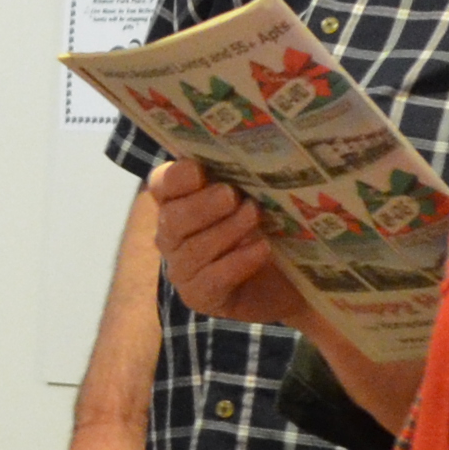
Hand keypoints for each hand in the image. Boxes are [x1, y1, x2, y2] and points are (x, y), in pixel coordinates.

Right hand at [151, 163, 308, 330]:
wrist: (286, 278)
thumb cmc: (264, 227)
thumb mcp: (253, 195)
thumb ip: (239, 177)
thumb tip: (248, 153)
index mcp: (177, 201)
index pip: (162, 184)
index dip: (176, 178)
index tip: (200, 170)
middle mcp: (171, 235)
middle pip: (172, 218)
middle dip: (203, 206)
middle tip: (233, 195)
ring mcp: (182, 268)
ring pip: (192, 250)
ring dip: (227, 231)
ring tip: (256, 216)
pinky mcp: (199, 297)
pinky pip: (211, 279)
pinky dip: (238, 262)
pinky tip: (262, 248)